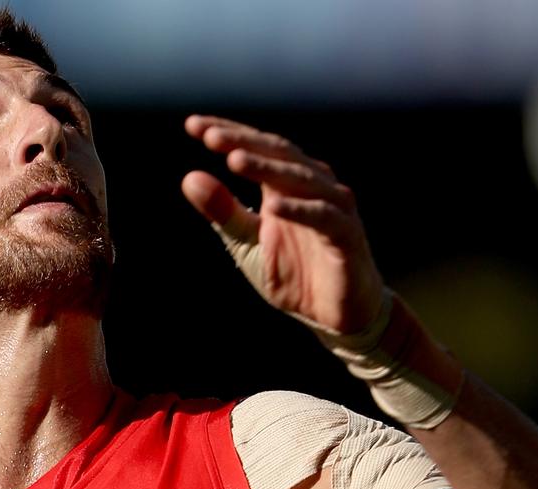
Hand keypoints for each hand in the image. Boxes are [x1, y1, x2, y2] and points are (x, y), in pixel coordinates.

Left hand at [181, 115, 384, 333]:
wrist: (334, 314)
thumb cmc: (294, 272)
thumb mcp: (246, 243)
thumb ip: (223, 212)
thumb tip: (189, 178)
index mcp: (286, 184)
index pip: (257, 148)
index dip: (228, 134)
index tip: (192, 125)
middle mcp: (313, 186)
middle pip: (278, 153)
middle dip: (243, 142)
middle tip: (209, 135)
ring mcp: (334, 208)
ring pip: (301, 178)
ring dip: (268, 168)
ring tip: (234, 160)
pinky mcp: (347, 236)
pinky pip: (324, 218)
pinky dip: (300, 211)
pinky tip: (273, 207)